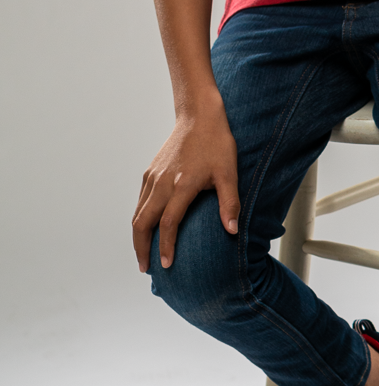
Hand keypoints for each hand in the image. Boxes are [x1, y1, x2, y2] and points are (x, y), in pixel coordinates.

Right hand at [132, 101, 239, 270]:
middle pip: (142, 223)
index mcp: (182, 185)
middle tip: (146, 269)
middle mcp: (162, 183)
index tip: (166, 265)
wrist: (199, 116)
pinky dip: (139, 219)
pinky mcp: (150, 173)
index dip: (165, 247)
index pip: (167, 224)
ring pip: (137, 213)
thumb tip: (233, 231)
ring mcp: (153, 177)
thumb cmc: (217, 144)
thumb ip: (230, 204)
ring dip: (137, 236)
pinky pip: (140, 201)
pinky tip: (146, 230)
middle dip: (141, 248)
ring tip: (143, 255)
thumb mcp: (229, 174)